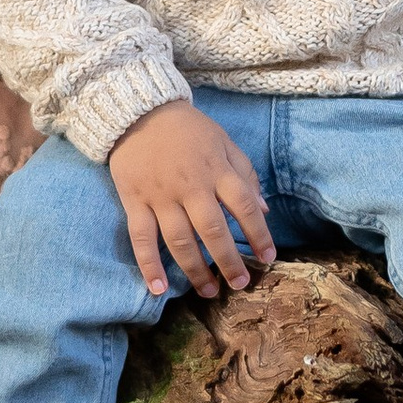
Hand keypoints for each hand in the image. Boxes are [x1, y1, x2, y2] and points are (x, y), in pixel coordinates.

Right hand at [107, 102, 276, 301]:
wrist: (139, 111)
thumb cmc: (188, 129)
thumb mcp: (224, 142)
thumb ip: (245, 173)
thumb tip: (263, 209)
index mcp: (217, 170)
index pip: (244, 206)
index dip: (259, 234)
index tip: (268, 257)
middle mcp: (190, 186)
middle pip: (213, 230)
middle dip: (229, 261)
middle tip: (240, 284)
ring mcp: (160, 196)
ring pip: (179, 240)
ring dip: (195, 270)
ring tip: (209, 292)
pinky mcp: (134, 201)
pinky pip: (141, 238)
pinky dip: (148, 265)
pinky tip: (158, 288)